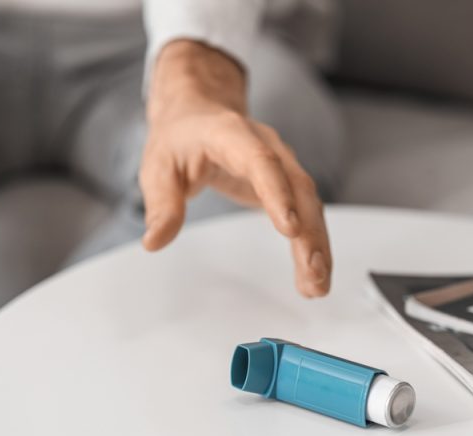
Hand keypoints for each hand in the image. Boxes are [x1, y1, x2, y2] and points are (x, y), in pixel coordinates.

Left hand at [142, 40, 331, 297]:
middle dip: (309, 232)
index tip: (290, 229)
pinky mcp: (287, 185)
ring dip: (318, 245)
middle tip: (313, 272)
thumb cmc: (179, 139)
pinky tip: (313, 275)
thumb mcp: (157, 168)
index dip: (278, 194)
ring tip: (318, 285)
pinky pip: (307, 214)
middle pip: (298, 189)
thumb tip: (154, 242)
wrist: (198, 113)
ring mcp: (283, 165)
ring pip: (310, 205)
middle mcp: (268, 147)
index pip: (261, 162)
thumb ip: (161, 205)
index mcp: (232, 135)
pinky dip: (312, 245)